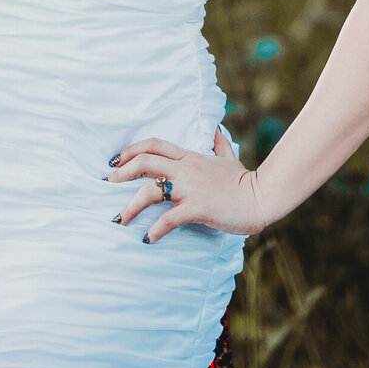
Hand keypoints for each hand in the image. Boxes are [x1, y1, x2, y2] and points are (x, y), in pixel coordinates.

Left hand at [104, 127, 266, 242]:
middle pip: (145, 162)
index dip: (131, 149)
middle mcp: (186, 169)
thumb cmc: (243, 180)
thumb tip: (215, 128)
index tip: (114, 160)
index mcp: (190, 157)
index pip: (154, 145)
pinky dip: (155, 229)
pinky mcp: (198, 208)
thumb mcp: (229, 157)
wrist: (261, 196)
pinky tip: (147, 239)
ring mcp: (190, 189)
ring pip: (151, 191)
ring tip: (119, 220)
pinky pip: (169, 218)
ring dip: (130, 206)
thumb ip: (218, 143)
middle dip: (121, 172)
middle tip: (107, 183)